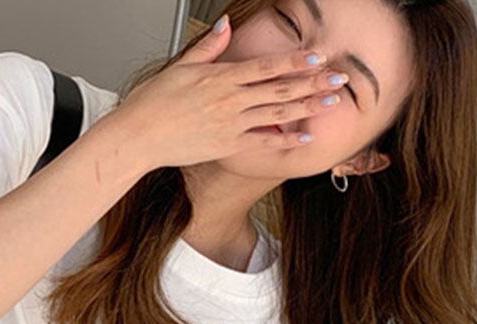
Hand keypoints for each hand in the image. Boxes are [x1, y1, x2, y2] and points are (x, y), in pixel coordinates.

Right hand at [108, 16, 348, 169]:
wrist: (138, 137)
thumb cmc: (152, 104)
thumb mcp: (180, 67)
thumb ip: (209, 46)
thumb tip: (226, 24)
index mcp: (221, 77)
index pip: (266, 65)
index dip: (295, 60)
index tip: (317, 56)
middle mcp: (230, 100)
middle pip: (280, 88)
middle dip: (313, 82)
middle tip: (339, 78)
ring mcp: (230, 124)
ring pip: (277, 114)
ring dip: (307, 107)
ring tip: (331, 102)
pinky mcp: (225, 146)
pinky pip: (262, 143)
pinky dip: (284, 140)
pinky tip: (304, 137)